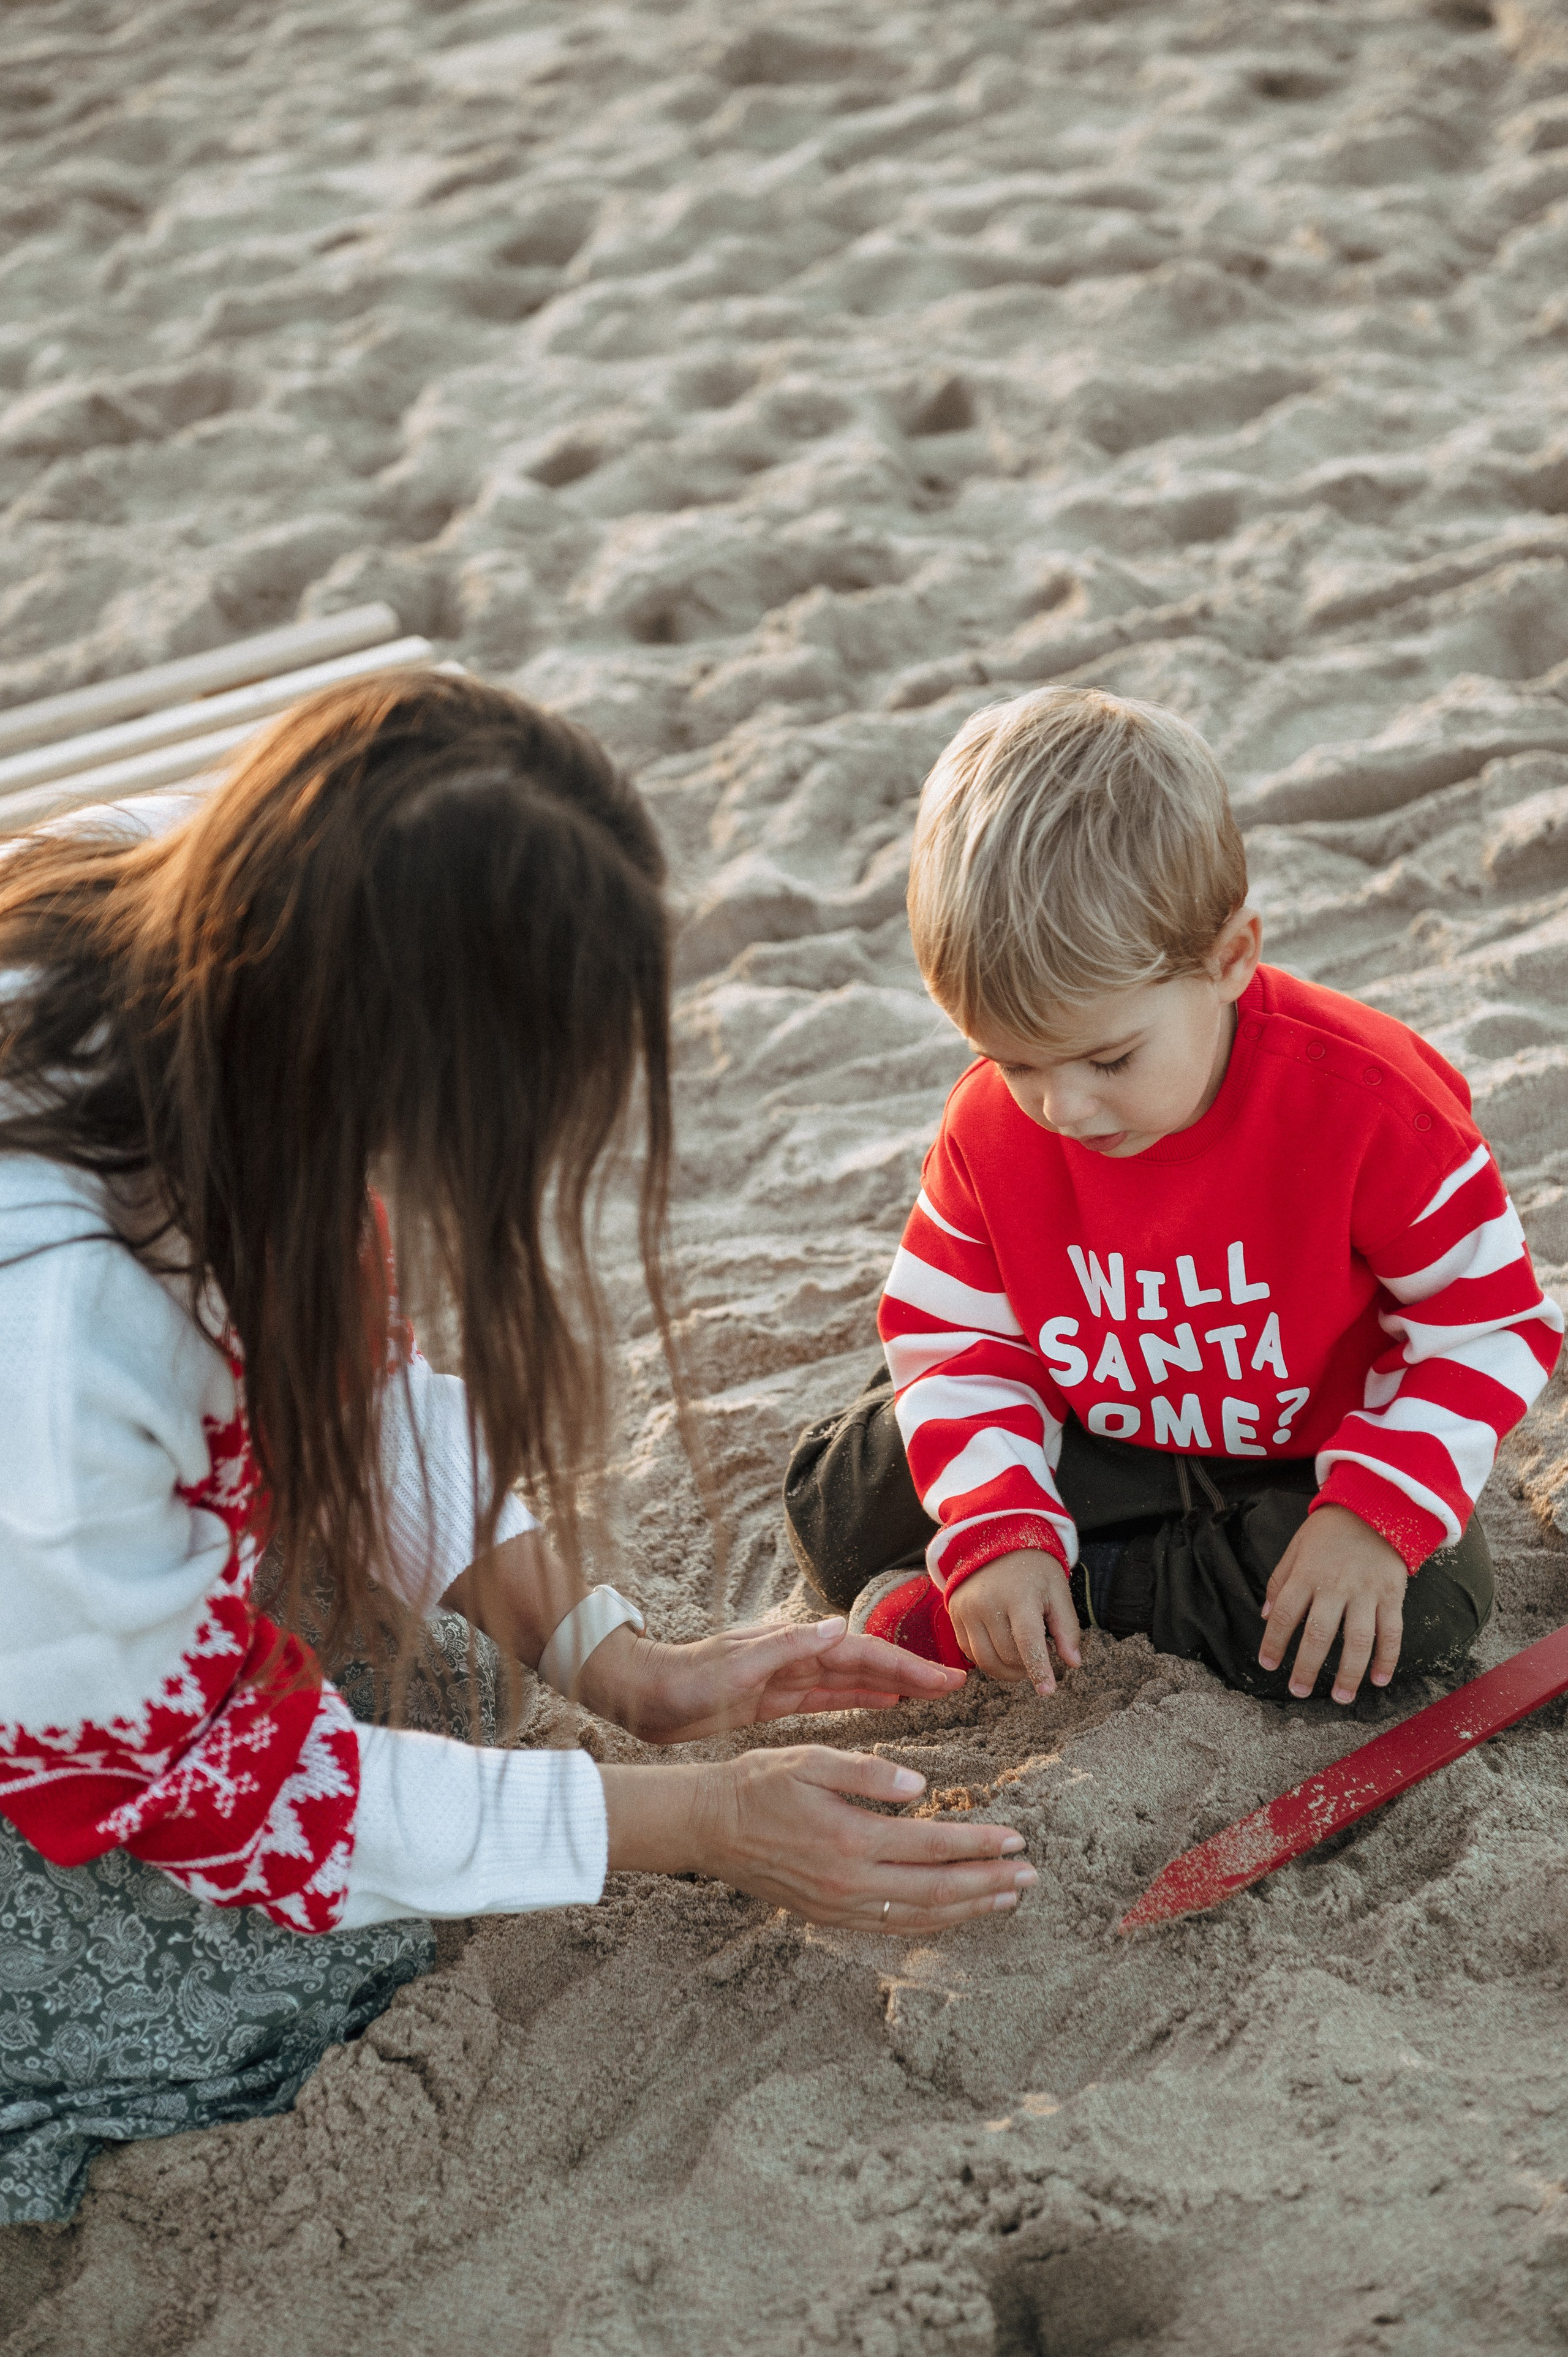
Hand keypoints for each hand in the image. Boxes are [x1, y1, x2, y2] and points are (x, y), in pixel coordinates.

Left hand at [581, 1618, 966, 1744]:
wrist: (645, 1694)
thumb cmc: (686, 1678)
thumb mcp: (734, 1666)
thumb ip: (785, 1646)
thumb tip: (837, 1627)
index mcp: (792, 1645)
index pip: (861, 1652)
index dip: (906, 1663)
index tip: (945, 1676)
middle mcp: (797, 1656)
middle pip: (866, 1663)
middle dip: (911, 1671)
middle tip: (956, 1683)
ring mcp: (788, 1677)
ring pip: (853, 1680)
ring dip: (893, 1684)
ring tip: (932, 1690)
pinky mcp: (776, 1699)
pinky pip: (830, 1698)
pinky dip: (860, 1698)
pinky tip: (885, 1703)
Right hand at [600, 1747, 1034, 1930]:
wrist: (707, 1826)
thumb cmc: (759, 1783)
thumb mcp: (810, 1759)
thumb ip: (868, 1773)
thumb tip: (922, 1788)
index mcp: (849, 1838)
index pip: (932, 1846)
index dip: (978, 1844)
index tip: (1016, 1839)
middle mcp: (848, 1883)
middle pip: (936, 1892)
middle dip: (988, 1884)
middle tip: (1030, 1876)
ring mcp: (838, 1906)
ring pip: (918, 1917)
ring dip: (968, 1909)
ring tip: (1006, 1898)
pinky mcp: (828, 1916)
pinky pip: (891, 1926)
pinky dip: (930, 1923)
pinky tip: (952, 1913)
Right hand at [946, 1549, 1081, 1696]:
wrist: (995, 1538)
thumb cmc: (1033, 1566)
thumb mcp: (1058, 1590)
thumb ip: (1067, 1628)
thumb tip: (1073, 1663)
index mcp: (1018, 1596)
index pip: (1027, 1643)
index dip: (1039, 1670)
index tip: (1048, 1691)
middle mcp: (986, 1604)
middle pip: (1007, 1655)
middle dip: (1027, 1667)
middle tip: (1042, 1655)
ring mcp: (966, 1609)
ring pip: (986, 1660)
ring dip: (1007, 1670)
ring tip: (1023, 1658)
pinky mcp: (954, 1614)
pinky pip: (970, 1651)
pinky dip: (989, 1659)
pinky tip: (1003, 1648)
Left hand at [1258, 1504, 1407, 1702]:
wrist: (1376, 1505)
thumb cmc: (1330, 1530)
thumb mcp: (1296, 1547)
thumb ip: (1280, 1581)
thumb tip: (1265, 1615)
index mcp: (1307, 1574)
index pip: (1284, 1614)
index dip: (1274, 1642)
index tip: (1268, 1665)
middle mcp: (1335, 1586)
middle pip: (1319, 1634)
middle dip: (1307, 1667)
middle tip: (1299, 1691)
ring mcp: (1366, 1592)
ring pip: (1357, 1640)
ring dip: (1349, 1673)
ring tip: (1341, 1697)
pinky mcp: (1392, 1595)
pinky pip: (1392, 1633)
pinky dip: (1387, 1659)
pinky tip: (1378, 1680)